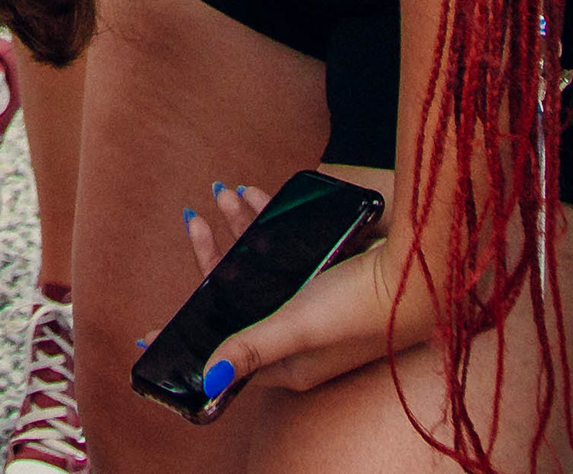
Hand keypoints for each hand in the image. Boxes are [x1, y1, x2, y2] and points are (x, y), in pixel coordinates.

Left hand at [183, 177, 423, 396]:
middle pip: (241, 297)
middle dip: (215, 259)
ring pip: (261, 262)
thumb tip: (208, 378)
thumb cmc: (363, 307)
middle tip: (193, 223)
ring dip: (239, 227)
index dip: (193, 341)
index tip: (149, 333)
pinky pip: (286, 241)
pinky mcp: (329, 263)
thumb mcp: (297, 328)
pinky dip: (267, 217)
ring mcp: (315, 295)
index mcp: (291, 362)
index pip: (229, 351)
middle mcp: (300, 332)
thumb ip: (251, 348)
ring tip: (224, 194)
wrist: (424, 263)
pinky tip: (256, 194)